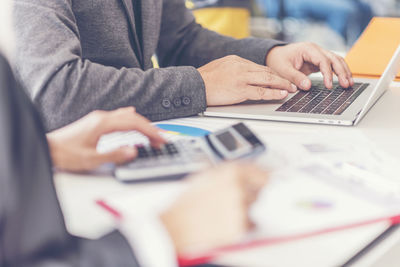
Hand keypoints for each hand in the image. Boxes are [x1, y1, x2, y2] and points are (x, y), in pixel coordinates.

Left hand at [46, 107, 164, 171]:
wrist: (48, 148)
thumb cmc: (66, 154)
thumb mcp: (91, 159)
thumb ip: (114, 155)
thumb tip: (133, 151)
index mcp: (102, 124)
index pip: (133, 123)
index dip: (150, 131)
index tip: (161, 139)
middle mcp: (101, 118)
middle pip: (133, 118)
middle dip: (150, 129)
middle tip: (161, 140)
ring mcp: (98, 119)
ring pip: (126, 117)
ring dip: (141, 125)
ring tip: (152, 135)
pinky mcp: (96, 123)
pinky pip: (119, 117)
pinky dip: (131, 120)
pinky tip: (132, 115)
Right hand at [161, 163, 267, 254]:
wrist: (178, 224)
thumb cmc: (188, 200)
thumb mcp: (206, 174)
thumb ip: (228, 169)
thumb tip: (246, 167)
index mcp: (231, 171)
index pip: (263, 172)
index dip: (264, 177)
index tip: (265, 181)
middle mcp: (239, 187)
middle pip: (262, 190)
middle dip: (254, 194)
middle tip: (237, 198)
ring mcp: (241, 208)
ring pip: (256, 207)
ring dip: (247, 209)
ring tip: (226, 210)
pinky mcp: (240, 226)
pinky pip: (252, 224)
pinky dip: (244, 223)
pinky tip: (226, 220)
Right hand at [198, 55, 297, 105]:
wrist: (195, 85)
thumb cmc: (205, 79)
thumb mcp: (220, 67)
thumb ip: (234, 69)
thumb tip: (244, 75)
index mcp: (236, 60)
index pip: (259, 67)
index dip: (272, 74)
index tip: (279, 78)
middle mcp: (241, 66)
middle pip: (266, 71)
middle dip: (281, 78)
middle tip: (292, 82)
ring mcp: (241, 78)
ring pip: (267, 79)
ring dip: (281, 84)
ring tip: (291, 89)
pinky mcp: (240, 89)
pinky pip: (261, 91)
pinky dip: (273, 93)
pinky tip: (281, 94)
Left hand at [266, 42, 353, 89]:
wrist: (275, 56)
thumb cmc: (278, 60)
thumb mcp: (283, 70)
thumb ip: (295, 77)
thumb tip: (307, 86)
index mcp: (307, 49)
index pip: (323, 60)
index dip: (328, 73)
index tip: (329, 86)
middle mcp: (316, 50)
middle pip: (334, 59)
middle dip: (342, 72)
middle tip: (346, 85)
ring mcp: (319, 55)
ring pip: (337, 61)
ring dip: (344, 71)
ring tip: (349, 84)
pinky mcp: (319, 61)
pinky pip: (333, 65)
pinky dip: (339, 72)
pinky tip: (344, 80)